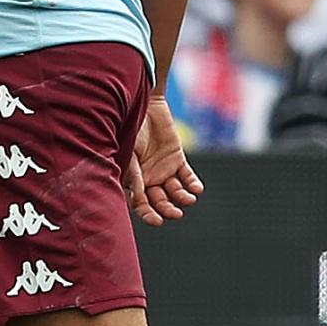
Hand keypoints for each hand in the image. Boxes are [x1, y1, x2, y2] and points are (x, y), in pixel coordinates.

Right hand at [126, 94, 203, 226]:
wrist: (143, 103)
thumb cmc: (130, 127)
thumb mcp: (129, 152)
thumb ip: (133, 174)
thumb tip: (137, 197)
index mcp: (133, 179)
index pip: (140, 203)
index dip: (147, 214)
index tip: (157, 222)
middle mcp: (149, 178)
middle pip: (159, 201)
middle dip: (167, 209)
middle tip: (176, 214)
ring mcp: (164, 169)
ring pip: (175, 191)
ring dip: (182, 198)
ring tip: (189, 200)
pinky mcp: (177, 159)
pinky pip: (187, 176)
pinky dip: (192, 183)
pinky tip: (197, 189)